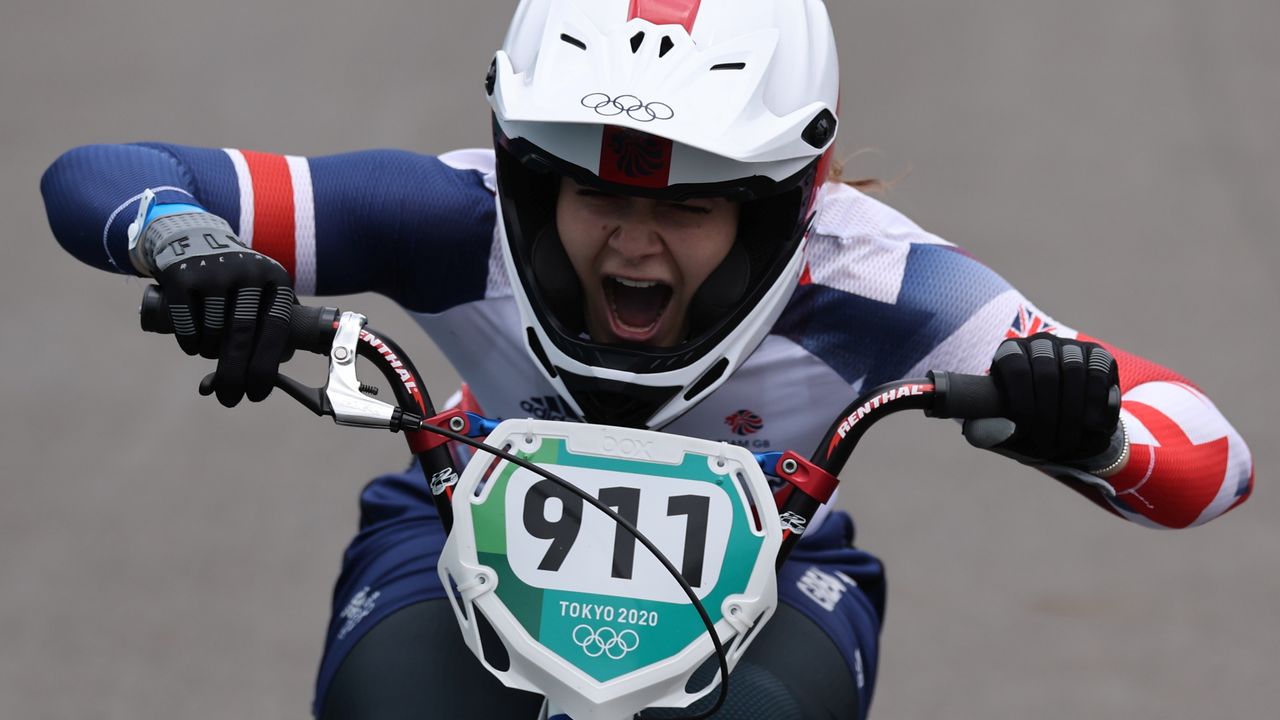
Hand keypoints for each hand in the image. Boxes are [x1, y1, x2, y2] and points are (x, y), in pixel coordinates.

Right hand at [141, 211, 294, 406]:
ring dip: (211, 354)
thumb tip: (264, 380)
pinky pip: (186, 323)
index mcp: (276, 280)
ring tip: (210, 352)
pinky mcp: (182, 275)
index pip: (276, 328)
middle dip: (235, 374)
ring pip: (213, 331)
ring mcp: (214, 271)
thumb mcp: (262, 294)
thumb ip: (268, 330)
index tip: (257, 394)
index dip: (266, 365)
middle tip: (230, 400)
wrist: (194, 238)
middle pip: (242, 334)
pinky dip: (190, 343)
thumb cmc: (236, 283)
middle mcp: (249, 272)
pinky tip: (193, 347)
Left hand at [964, 333, 1121, 465]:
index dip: (1022, 403)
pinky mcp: (1097, 355)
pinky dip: (1094, 401)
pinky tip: (1090, 424)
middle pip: (1045, 372)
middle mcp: (1038, 343)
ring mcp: (1069, 346)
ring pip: (1074, 370)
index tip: (1025, 433)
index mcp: (1008, 354)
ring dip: (1072, 411)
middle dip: (1048, 415)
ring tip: (1068, 440)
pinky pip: (1098, 372)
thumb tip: (1005, 429)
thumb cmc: (1025, 428)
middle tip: (1049, 446)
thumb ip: (986, 432)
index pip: (1015, 368)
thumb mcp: (1000, 432)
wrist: (1063, 430)